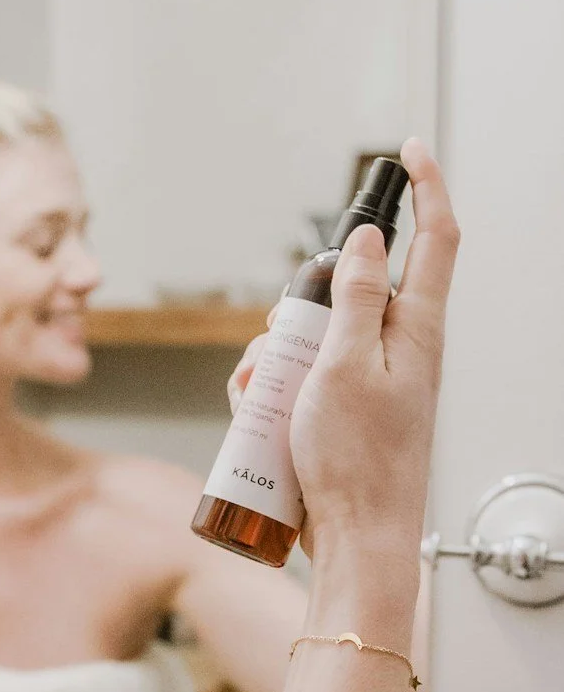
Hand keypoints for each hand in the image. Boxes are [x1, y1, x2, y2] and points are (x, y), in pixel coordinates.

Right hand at [287, 139, 457, 574]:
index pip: (437, 239)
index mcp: (418, 330)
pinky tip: (255, 414)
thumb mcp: (348, 366)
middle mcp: (399, 349)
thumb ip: (360, 298)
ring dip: (274, 356)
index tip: (406, 152)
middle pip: (347, 292)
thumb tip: (371, 242)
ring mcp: (369, 382)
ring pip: (312, 337)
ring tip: (259, 394)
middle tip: (279, 342)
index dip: (426, 188)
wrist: (357, 540)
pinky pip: (299, 380)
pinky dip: (271, 390)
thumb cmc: (358, 463)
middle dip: (298, 306)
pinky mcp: (340, 412)